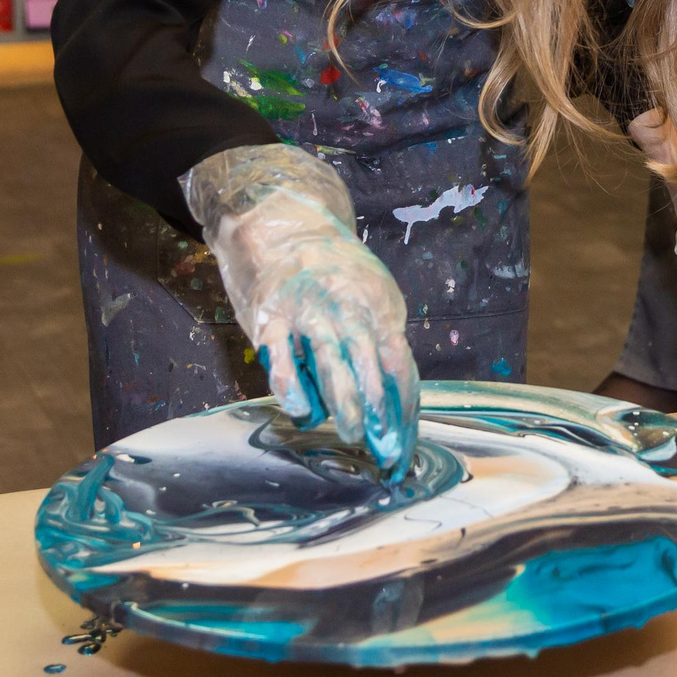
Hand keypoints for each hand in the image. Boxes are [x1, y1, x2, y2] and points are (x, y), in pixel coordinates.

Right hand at [181, 143, 420, 473]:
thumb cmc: (333, 273)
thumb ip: (382, 340)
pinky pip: (284, 363)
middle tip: (385, 452)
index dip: (404, 409)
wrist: (282, 224)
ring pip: (332, 367)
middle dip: (381, 415)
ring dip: (345, 407)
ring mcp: (309, 314)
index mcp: (379, 306)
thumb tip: (397, 400)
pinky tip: (303, 411)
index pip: (400, 365)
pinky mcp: (271, 320)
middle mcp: (348, 309)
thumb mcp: (372, 295)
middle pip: (372, 368)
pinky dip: (295, 392)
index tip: (405, 445)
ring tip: (351, 435)